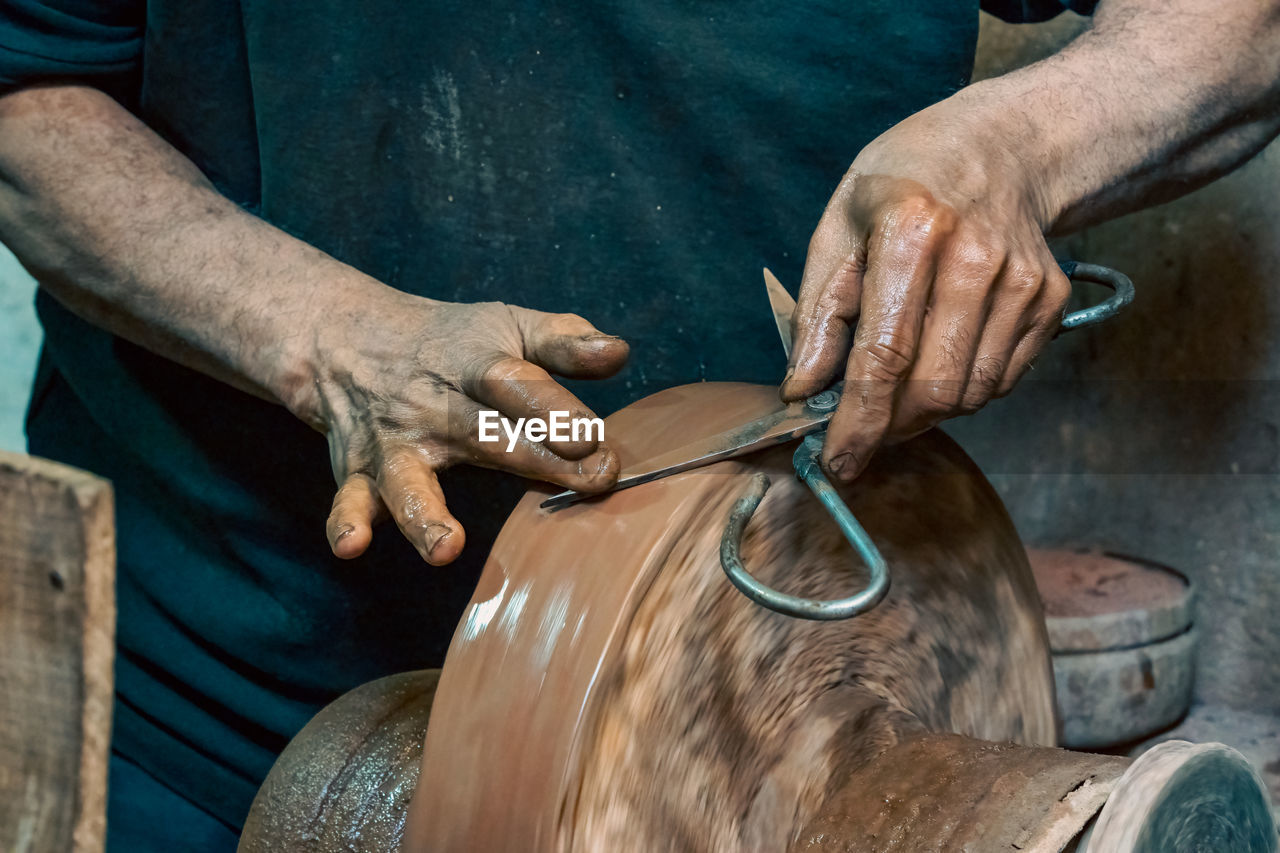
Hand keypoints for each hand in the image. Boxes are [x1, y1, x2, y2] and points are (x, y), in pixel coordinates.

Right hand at [297, 289, 628, 564]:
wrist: (348, 337)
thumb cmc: (453, 343)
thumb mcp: (509, 326)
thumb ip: (564, 342)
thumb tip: (619, 353)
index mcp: (477, 368)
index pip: (518, 386)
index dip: (555, 410)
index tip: (594, 439)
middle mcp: (435, 408)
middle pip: (486, 438)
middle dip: (537, 461)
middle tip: (589, 482)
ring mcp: (395, 444)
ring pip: (409, 481)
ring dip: (425, 515)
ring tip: (446, 547)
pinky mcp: (360, 472)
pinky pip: (350, 498)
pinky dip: (346, 521)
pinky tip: (352, 545)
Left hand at [781, 107, 1070, 481]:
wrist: (1005, 145)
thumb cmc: (905, 182)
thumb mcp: (840, 224)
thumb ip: (819, 312)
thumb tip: (802, 390)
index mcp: (912, 231)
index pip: (884, 354)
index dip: (858, 420)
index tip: (837, 462)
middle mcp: (976, 259)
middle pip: (933, 388)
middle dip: (889, 427)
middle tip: (860, 430)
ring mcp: (1022, 283)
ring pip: (970, 395)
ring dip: (924, 412)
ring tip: (897, 385)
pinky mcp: (1050, 301)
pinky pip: (1000, 381)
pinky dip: (962, 389)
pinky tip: (940, 355)